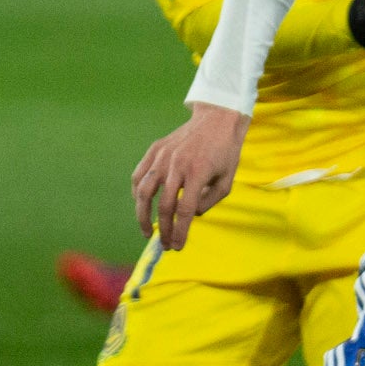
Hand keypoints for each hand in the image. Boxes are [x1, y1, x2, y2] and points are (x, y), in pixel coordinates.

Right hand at [131, 104, 247, 249]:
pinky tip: (142, 205)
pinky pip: (139, 175)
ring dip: (142, 215)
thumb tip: (192, 215)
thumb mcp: (227, 179)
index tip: (177, 247)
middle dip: (164, 230)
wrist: (216, 119)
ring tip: (147, 230)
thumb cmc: (225, 152)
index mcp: (198, 173)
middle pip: (164, 205)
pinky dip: (137, 192)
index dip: (180, 232)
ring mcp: (163, 156)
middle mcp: (177, 165)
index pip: (185, 210)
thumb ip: (210, 201)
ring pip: (143, 191)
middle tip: (165, 244)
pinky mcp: (155, 150)